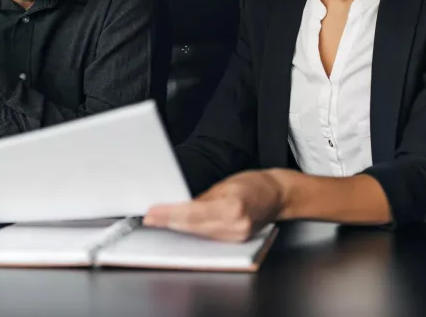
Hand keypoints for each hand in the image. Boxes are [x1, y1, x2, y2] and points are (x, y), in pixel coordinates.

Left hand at [143, 170, 288, 241]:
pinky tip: (178, 227)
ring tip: (158, 221)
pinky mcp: (235, 241)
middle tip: (149, 218)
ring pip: (198, 234)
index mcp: (233, 208)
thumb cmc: (254, 185)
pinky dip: (191, 232)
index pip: (192, 214)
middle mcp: (236, 226)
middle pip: (192, 227)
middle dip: (168, 222)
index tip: (152, 213)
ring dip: (176, 228)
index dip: (169, 214)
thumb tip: (178, 205)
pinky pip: (207, 237)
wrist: (276, 195)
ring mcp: (236, 237)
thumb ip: (202, 198)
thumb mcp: (225, 184)